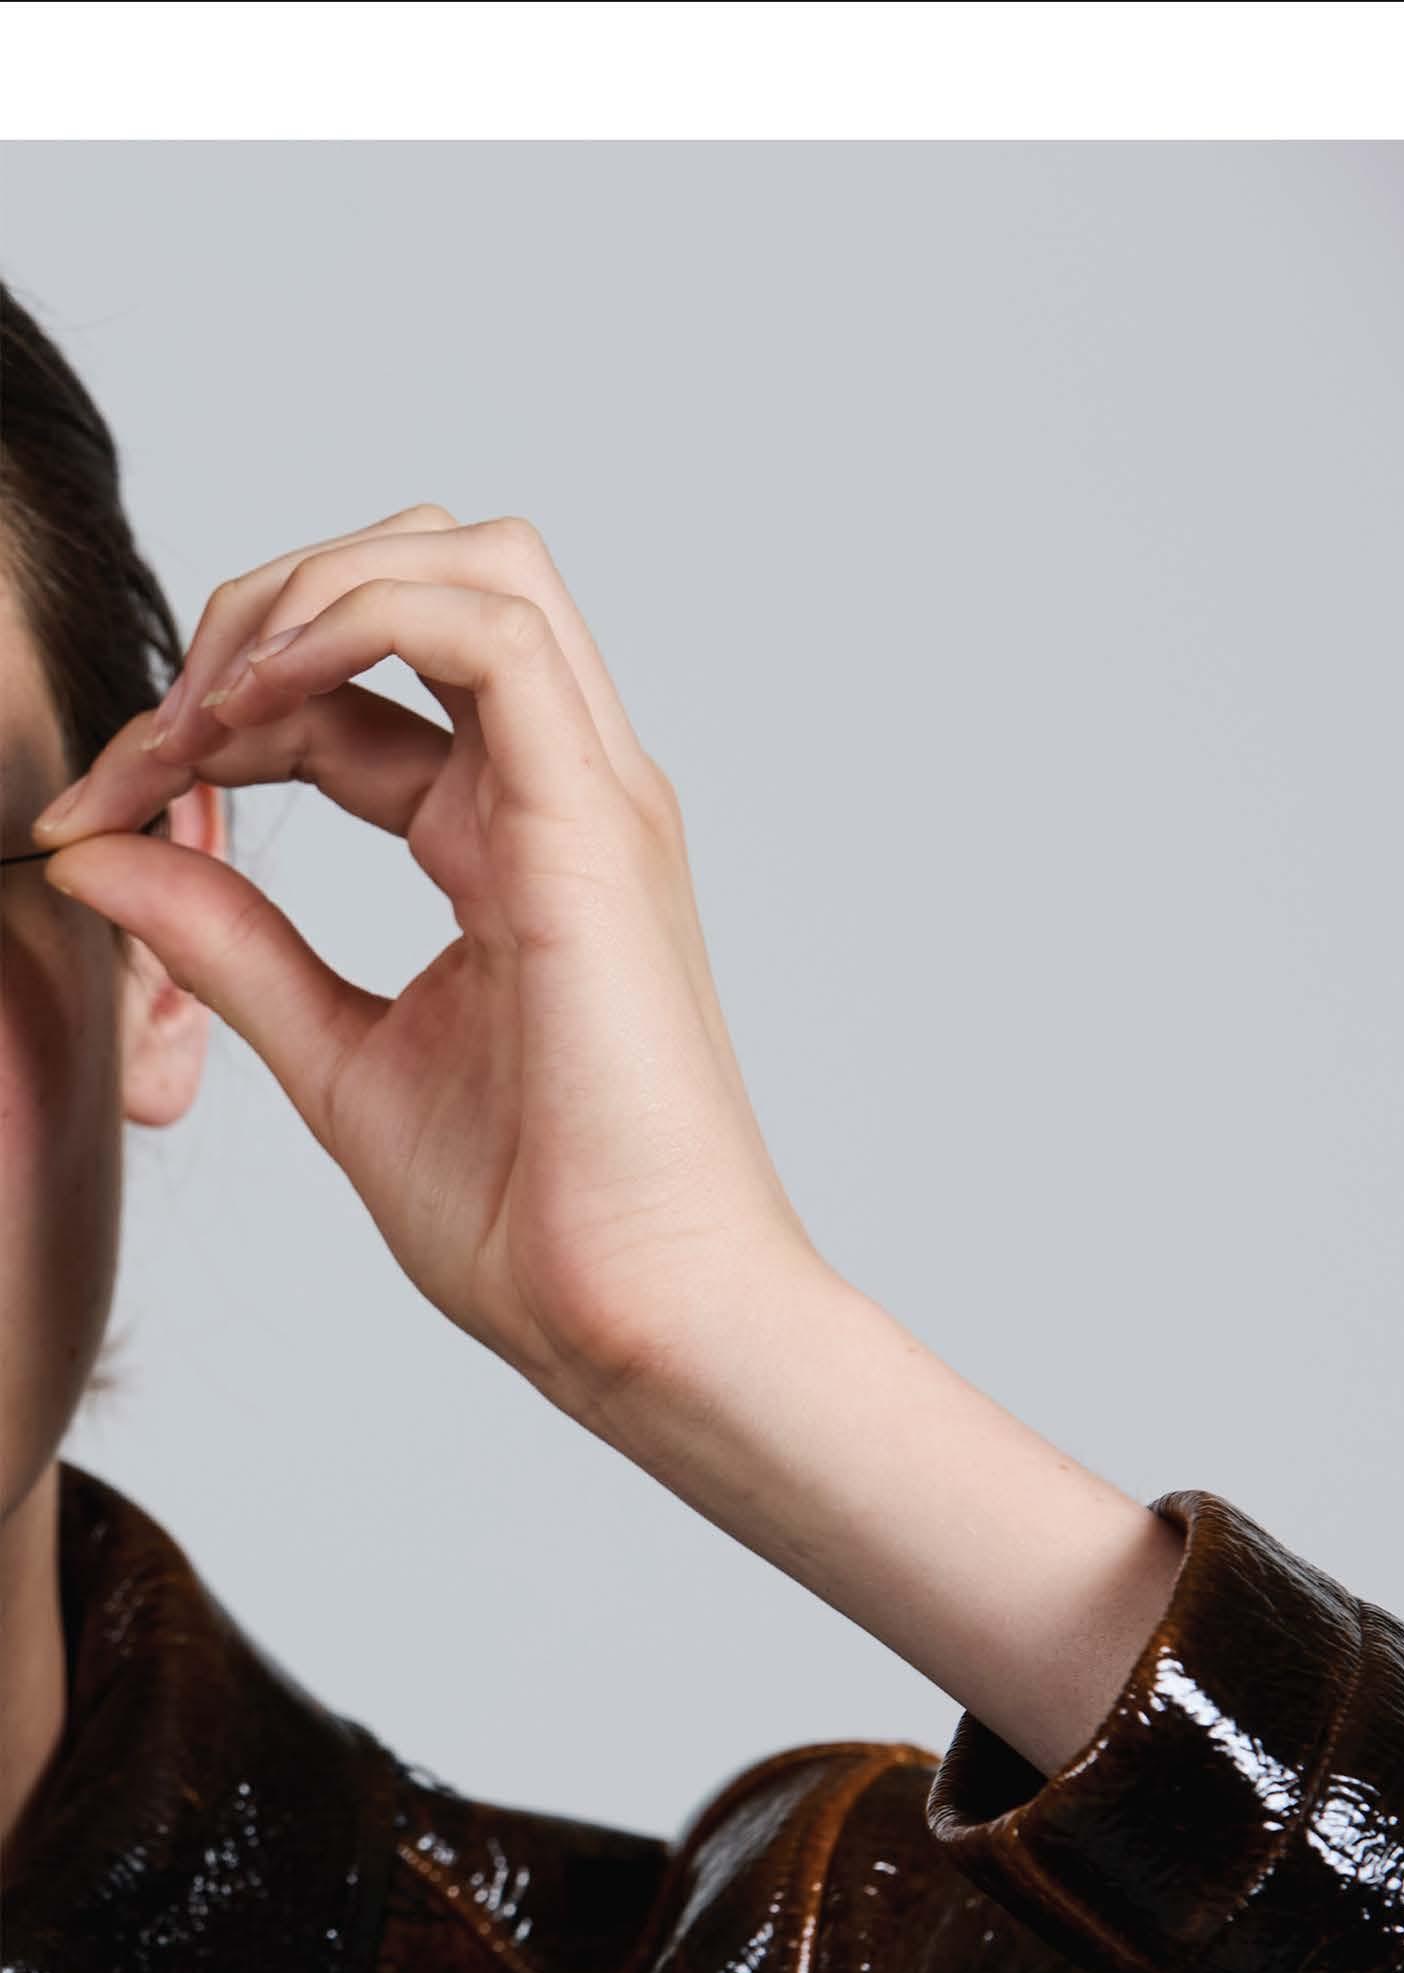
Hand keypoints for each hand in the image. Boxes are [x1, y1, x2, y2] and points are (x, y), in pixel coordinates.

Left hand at [34, 503, 823, 1425]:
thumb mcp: (335, 1058)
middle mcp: (558, 795)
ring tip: (205, 712)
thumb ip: (226, 943)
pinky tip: (258, 708)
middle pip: (419, 576)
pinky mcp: (596, 824)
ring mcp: (590, 796)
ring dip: (307, 596)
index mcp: (506, 843)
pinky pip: (484, 631)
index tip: (104, 810)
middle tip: (156, 738)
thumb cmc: (536, 1222)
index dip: (207, 719)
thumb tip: (98, 857)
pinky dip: (358, 622)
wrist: (642, 1317)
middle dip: (262, 610)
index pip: (348, 696)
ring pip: (467, 561)